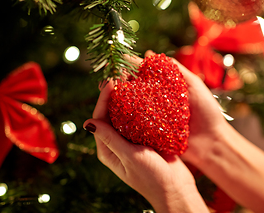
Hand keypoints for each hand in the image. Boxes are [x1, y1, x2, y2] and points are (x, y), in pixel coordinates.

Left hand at [83, 53, 207, 211]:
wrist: (176, 189)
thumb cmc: (152, 178)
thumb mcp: (130, 157)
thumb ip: (110, 138)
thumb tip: (87, 122)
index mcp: (107, 149)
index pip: (100, 118)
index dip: (104, 99)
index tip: (111, 81)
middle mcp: (116, 142)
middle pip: (110, 113)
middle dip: (114, 94)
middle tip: (120, 74)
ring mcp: (131, 139)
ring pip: (125, 113)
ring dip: (127, 96)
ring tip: (131, 78)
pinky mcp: (146, 137)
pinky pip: (139, 117)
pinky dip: (141, 104)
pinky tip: (145, 92)